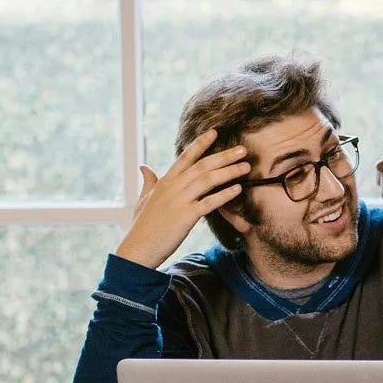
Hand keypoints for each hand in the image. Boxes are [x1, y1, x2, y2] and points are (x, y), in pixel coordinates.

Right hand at [114, 130, 250, 269]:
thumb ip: (148, 182)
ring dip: (229, 171)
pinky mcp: (186, 216)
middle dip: (224, 156)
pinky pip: (209, 202)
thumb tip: (144, 167)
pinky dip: (224, 194)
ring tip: (246, 166)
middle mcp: (173, 187)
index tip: (215, 132)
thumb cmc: (141, 227)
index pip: (186, 157)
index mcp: (164, 182)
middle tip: (242, 149)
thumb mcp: (142, 200)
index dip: (201, 143)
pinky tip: (238, 189)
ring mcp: (179, 201)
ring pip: (208, 180)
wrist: (137, 250)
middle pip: (202, 165)